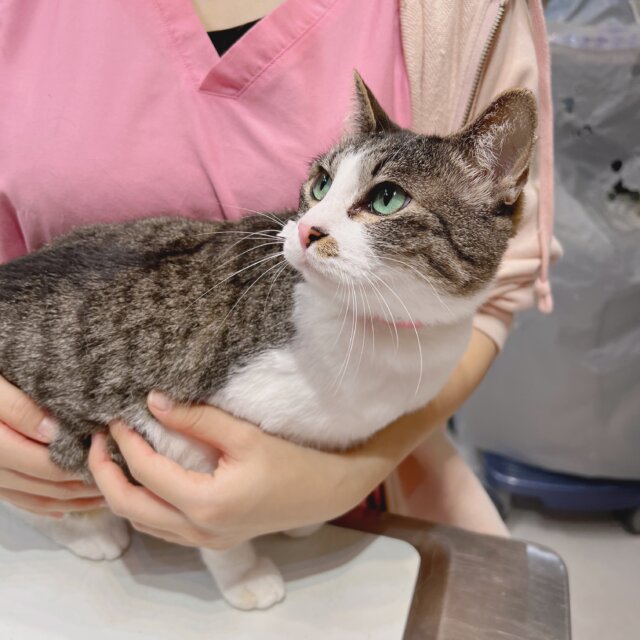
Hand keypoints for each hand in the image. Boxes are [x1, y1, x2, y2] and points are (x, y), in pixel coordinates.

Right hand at [0, 375, 103, 517]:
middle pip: (44, 483)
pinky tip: (67, 507)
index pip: (44, 463)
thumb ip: (18, 408)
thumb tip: (52, 433)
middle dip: (82, 483)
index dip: (79, 463)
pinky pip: (19, 500)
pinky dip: (46, 505)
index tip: (109, 453)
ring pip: (34, 496)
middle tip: (119, 474)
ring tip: (104, 493)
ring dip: (71, 499)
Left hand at [88, 392, 388, 549]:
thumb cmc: (292, 459)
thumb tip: (153, 401)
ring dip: (123, 491)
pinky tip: (148, 481)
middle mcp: (199, 531)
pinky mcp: (214, 541)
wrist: (327, 491)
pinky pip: (164, 528)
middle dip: (106, 474)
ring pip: (144, 522)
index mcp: (206, 504)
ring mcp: (206, 541)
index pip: (148, 472)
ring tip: (116, 458)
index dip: (127, 442)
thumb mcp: (245, 435)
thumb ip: (197, 418)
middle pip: (131, 508)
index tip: (117, 416)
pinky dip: (145, 505)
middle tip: (97, 441)